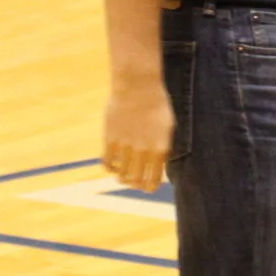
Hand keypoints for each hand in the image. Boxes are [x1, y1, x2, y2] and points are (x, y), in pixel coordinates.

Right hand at [102, 78, 174, 192]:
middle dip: (135, 184)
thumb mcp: (168, 127)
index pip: (153, 180)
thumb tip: (158, 164)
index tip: (147, 188)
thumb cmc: (157, 105)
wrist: (139, 87)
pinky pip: (107, 163)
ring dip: (122, 178)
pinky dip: (110, 168)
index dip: (149, 187)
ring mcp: (125, 146)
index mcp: (160, 149)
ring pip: (121, 175)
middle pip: (136, 180)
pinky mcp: (110, 140)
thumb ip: (163, 147)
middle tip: (134, 182)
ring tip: (123, 175)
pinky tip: (113, 164)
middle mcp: (143, 151)